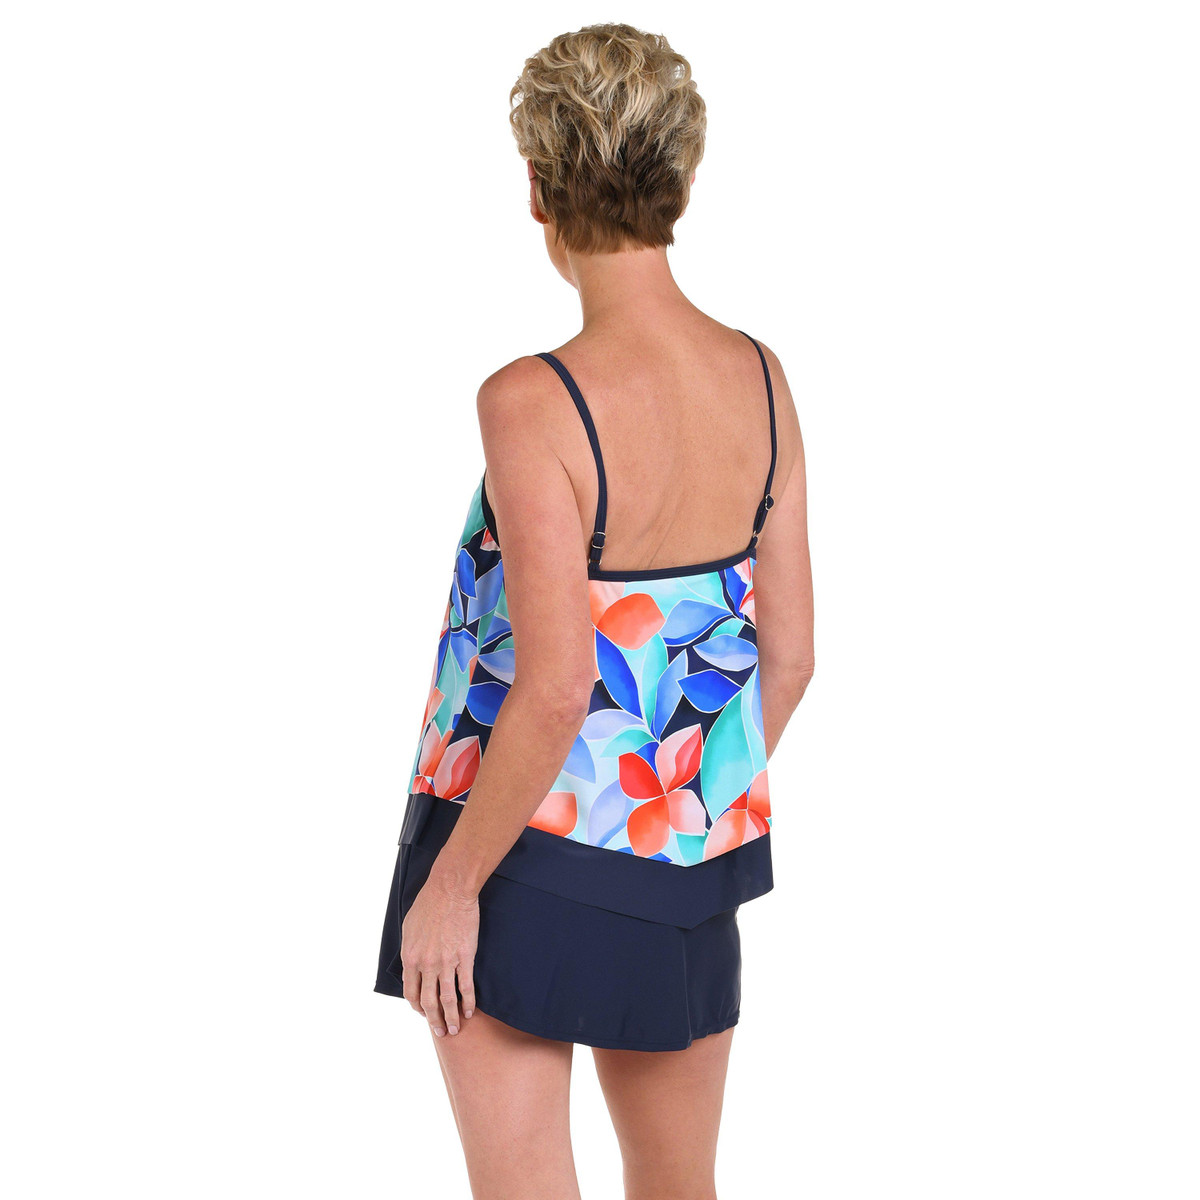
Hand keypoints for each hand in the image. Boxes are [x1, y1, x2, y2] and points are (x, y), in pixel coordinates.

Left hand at [400, 871, 478, 1036]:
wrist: (449, 890)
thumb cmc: (428, 904)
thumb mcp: (409, 928)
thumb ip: (410, 950)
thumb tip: (412, 963)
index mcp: (410, 957)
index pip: (410, 992)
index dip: (417, 1007)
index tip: (423, 1014)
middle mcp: (426, 964)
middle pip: (428, 1001)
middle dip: (434, 1020)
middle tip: (441, 1032)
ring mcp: (446, 962)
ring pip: (447, 999)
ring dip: (451, 1017)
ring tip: (456, 1030)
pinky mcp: (464, 957)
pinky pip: (466, 986)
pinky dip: (468, 1002)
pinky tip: (470, 1012)